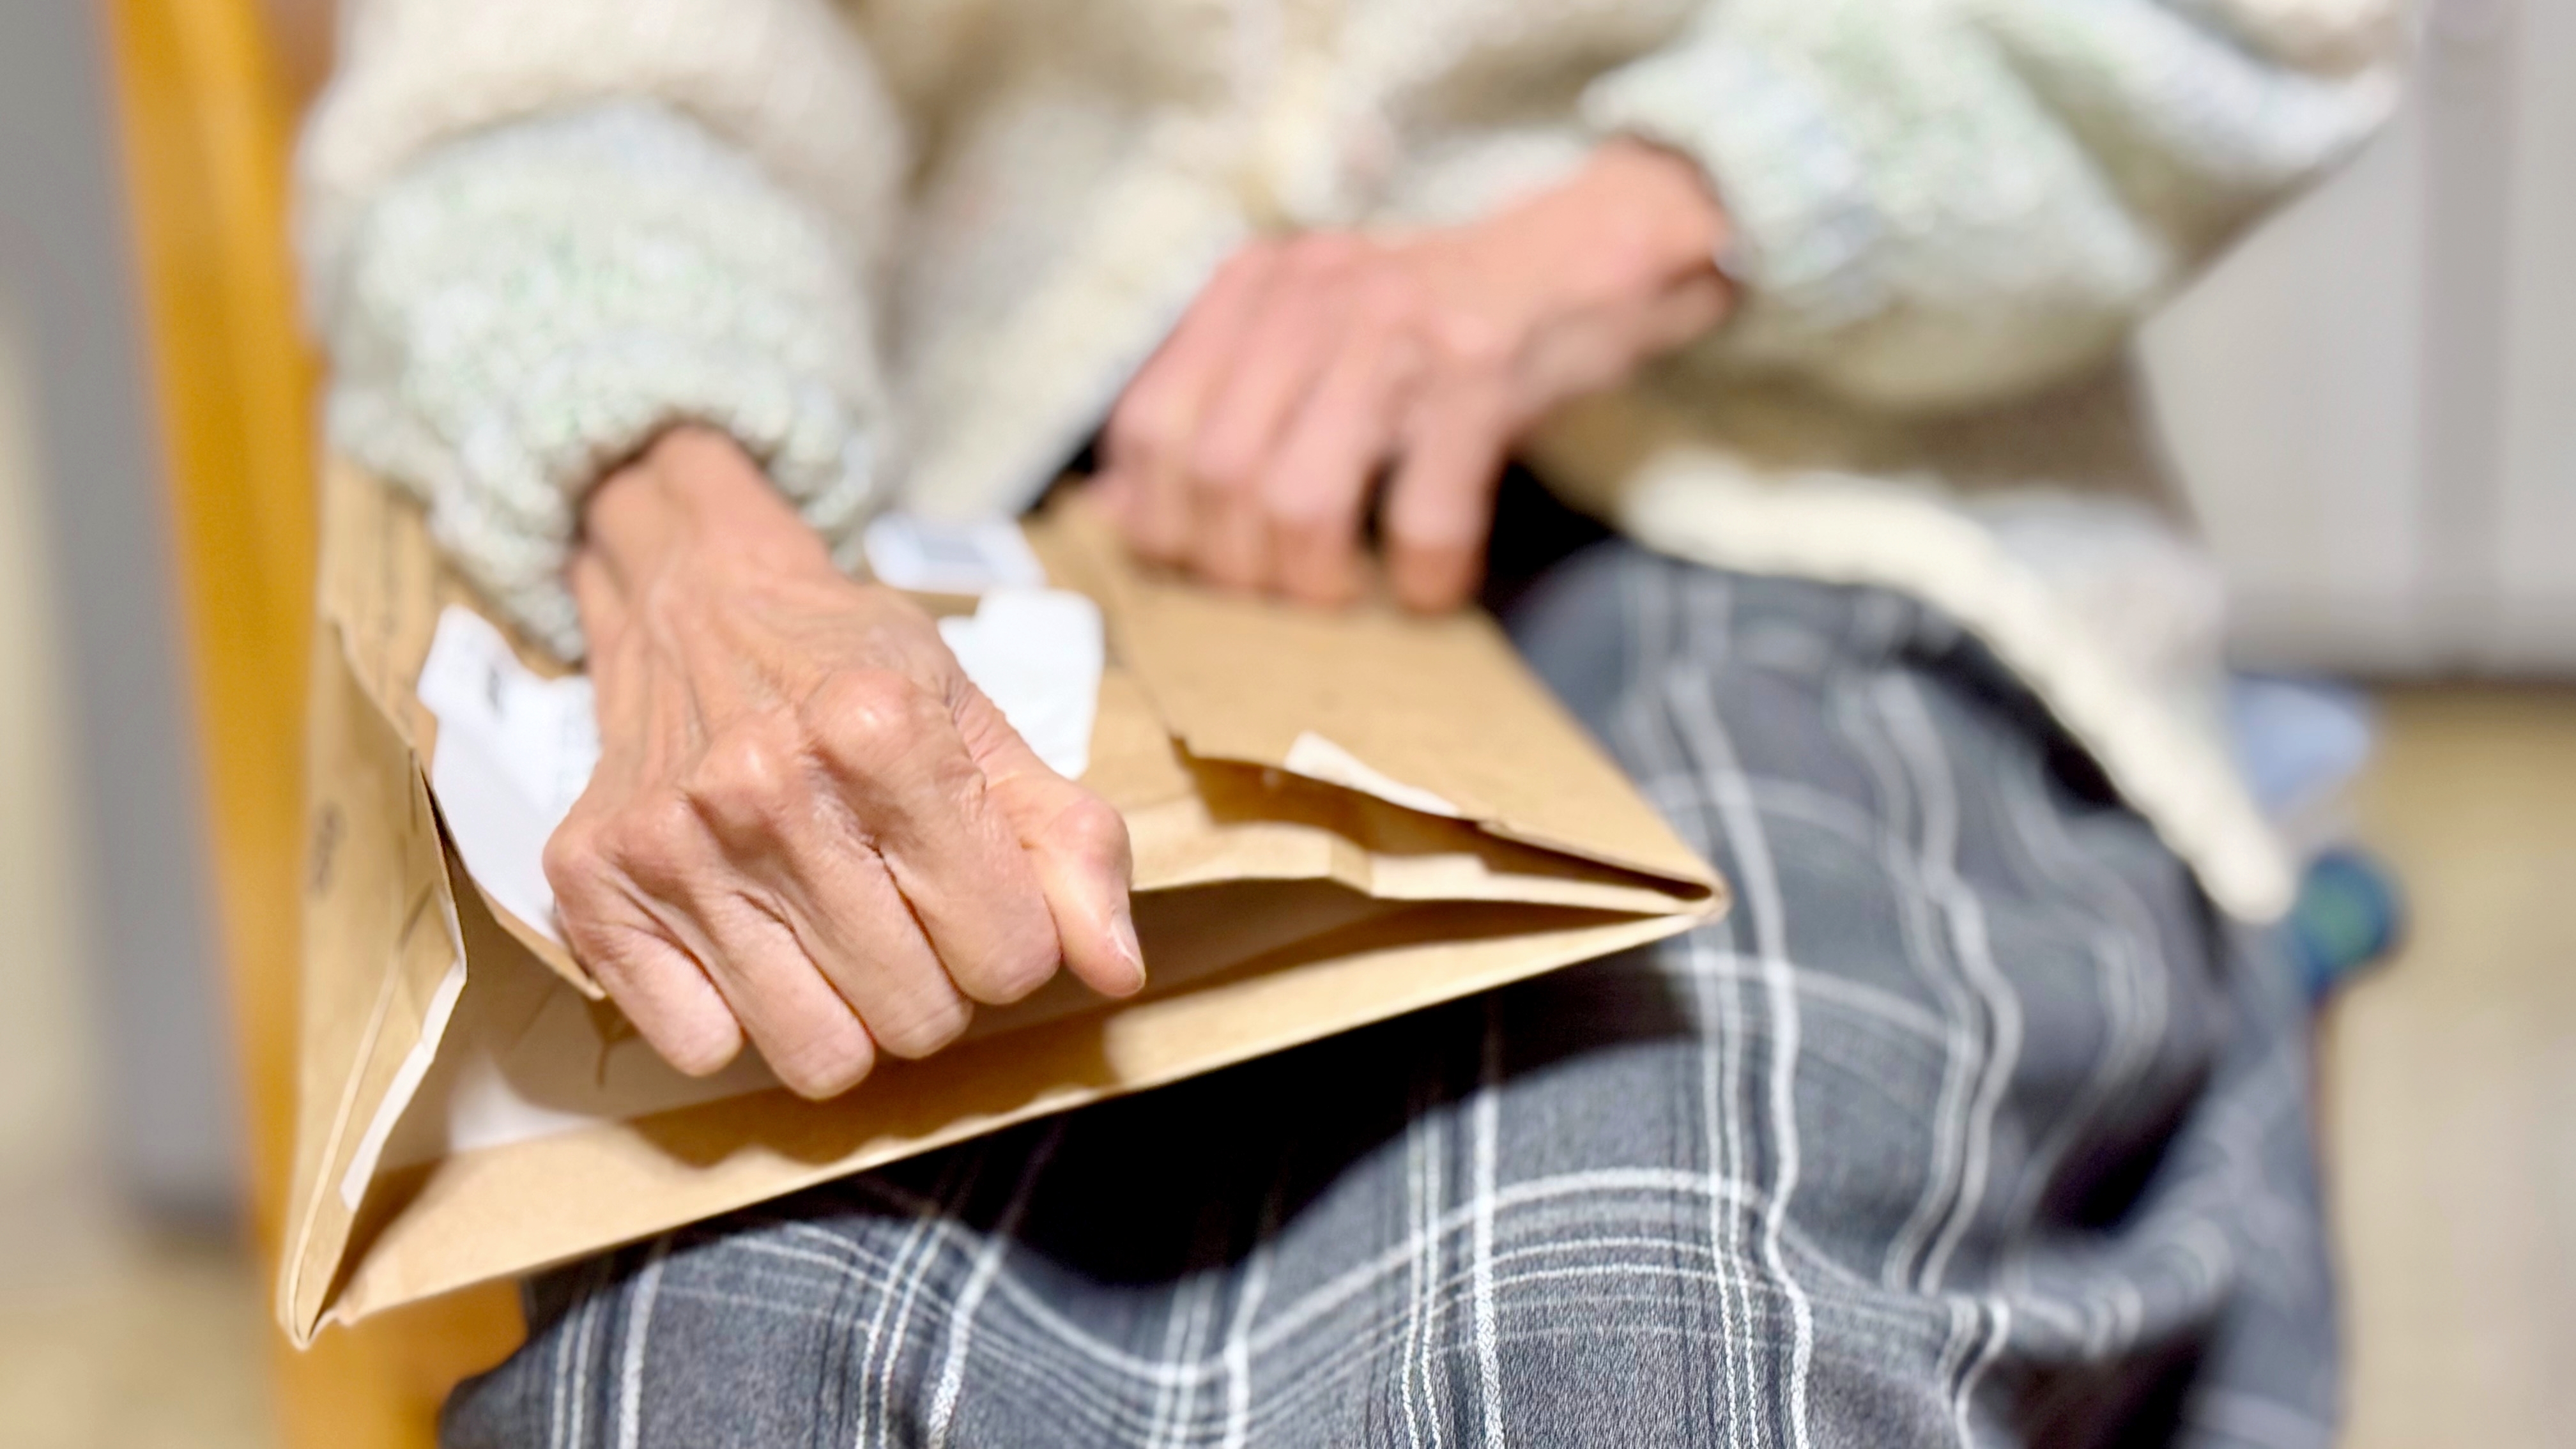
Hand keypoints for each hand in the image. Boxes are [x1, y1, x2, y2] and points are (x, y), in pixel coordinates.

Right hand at [544, 427, 1142, 1097]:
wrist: (695, 604)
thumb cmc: (850, 671)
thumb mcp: (982, 724)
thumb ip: (1070, 844)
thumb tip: (1119, 970)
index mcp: (881, 728)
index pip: (1010, 954)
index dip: (1015, 945)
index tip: (981, 899)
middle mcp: (765, 782)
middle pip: (919, 1018)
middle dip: (937, 987)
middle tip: (905, 916)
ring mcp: (671, 839)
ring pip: (817, 1057)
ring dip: (847, 1018)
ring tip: (836, 936)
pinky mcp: (592, 884)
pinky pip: (702, 1049)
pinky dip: (738, 1018)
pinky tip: (749, 936)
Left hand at [1096, 139, 1732, 609]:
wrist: (1585, 256)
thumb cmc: (1437, 318)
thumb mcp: (1312, 332)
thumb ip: (1217, 403)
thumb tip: (1117, 508)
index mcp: (1257, 285)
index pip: (1150, 421)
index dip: (1156, 519)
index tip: (1195, 565)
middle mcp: (1313, 296)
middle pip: (1216, 474)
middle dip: (1235, 569)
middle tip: (1277, 599)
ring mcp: (1399, 332)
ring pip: (1298, 502)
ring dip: (1314, 582)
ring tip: (1343, 598)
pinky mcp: (1481, 375)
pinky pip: (1423, 518)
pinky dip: (1422, 578)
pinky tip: (1431, 588)